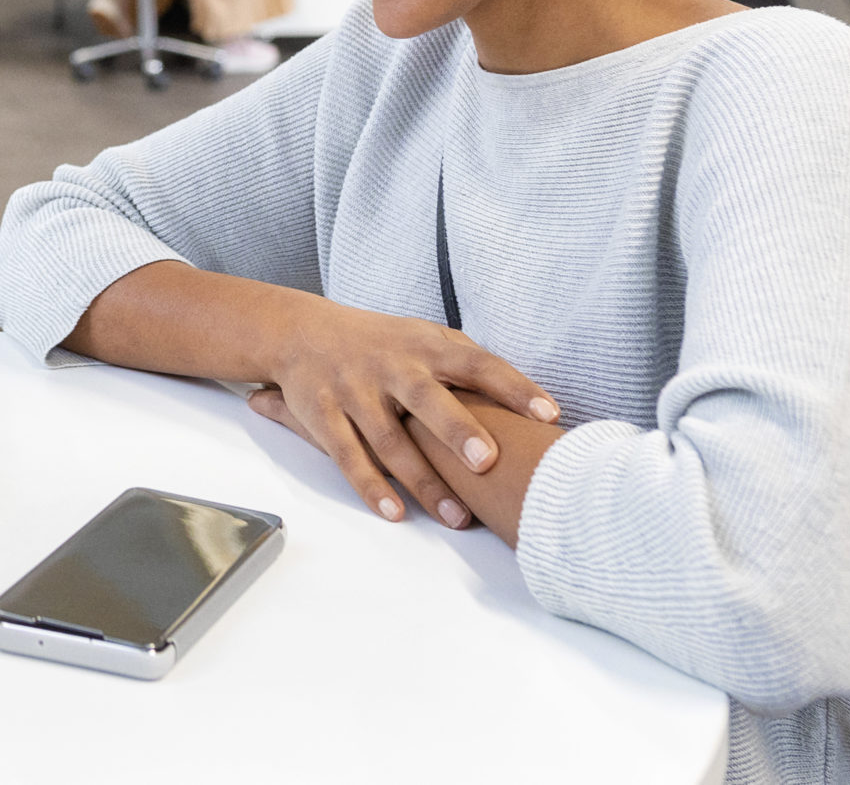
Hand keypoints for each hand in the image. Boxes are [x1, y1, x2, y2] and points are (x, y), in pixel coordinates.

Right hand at [243, 296, 557, 529]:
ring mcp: (355, 391)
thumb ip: (469, 361)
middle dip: (456, 430)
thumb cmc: (381, 342)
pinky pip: (348, 455)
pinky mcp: (323, 415)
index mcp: (425, 347)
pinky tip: (394, 512)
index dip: (513, 387)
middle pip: (427, 400)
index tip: (550, 414)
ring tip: (457, 517)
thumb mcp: (424, 336)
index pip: (477, 364)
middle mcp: (391, 368)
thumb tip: (530, 397)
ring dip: (423, 480)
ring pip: (389, 441)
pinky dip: (370, 486)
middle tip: (488, 461)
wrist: (300, 331)